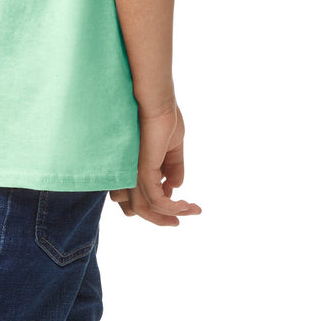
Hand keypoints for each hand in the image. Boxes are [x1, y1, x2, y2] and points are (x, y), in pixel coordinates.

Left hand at [109, 104, 201, 225]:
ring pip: (148, 209)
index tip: (178, 204)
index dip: (155, 207)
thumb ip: (172, 167)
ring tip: (193, 209)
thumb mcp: (171, 148)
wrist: (157, 101)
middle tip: (182, 217)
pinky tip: (188, 205)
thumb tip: (175, 187)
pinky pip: (157, 201)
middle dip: (161, 218)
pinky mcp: (142, 172)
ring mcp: (132, 173)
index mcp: (131, 168)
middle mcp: (127, 173)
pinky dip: (174, 208)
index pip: (134, 199)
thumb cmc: (162, 118)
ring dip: (173, 214)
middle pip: (138, 209)